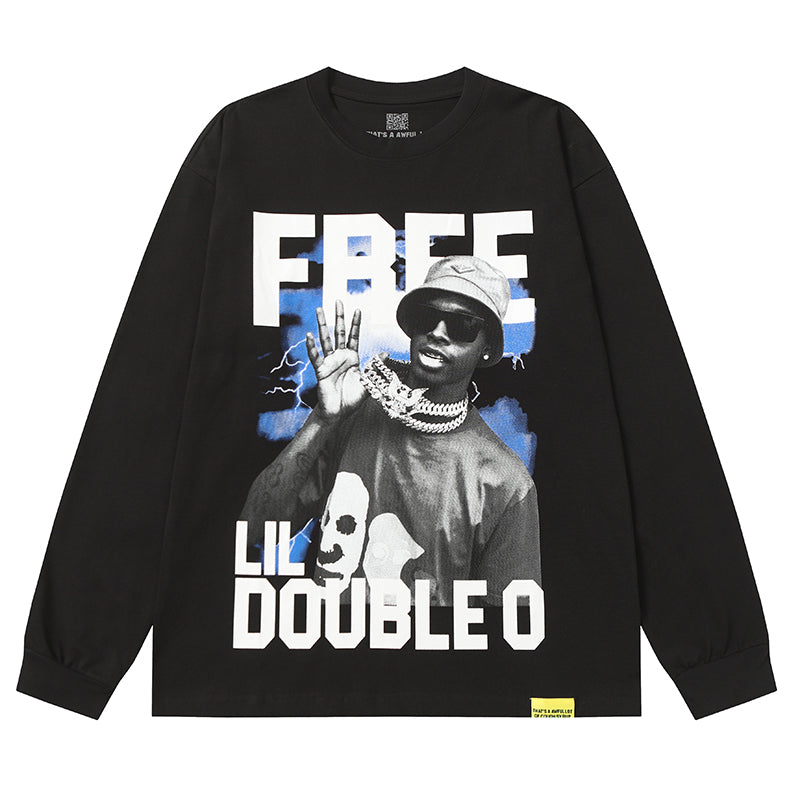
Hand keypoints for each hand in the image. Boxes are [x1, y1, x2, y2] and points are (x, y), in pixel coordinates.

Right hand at [306, 299, 365, 420]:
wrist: (339, 412)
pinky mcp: (321, 370)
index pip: (354, 337)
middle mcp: (340, 357)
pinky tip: (309, 335)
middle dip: (339, 317)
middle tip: (338, 301)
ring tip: (319, 310)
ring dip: (322, 324)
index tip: (358, 309)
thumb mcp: (368, 382)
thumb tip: (386, 353)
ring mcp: (329, 362)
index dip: (356, 324)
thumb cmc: (352, 399)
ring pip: (325, 339)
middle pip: (339, 332)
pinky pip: (315, 356)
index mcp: (352, 358)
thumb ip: (375, 367)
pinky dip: (312, 346)